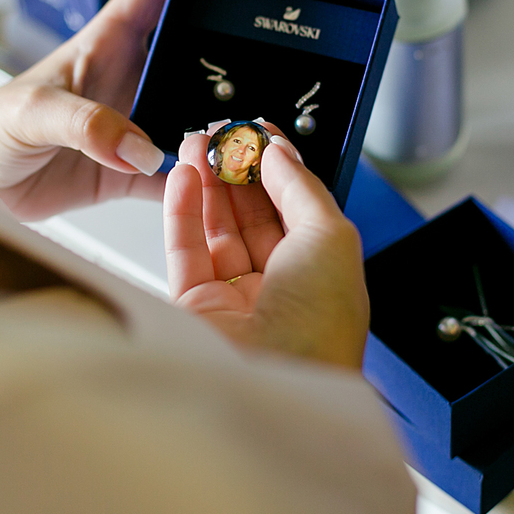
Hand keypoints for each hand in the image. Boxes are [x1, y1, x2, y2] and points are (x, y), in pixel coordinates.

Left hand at [0, 0, 244, 219]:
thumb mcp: (27, 112)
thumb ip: (82, 124)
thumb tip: (140, 147)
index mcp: (102, 45)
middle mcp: (127, 81)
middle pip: (191, 50)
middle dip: (231, 41)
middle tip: (275, 41)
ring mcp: (132, 126)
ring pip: (194, 114)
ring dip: (225, 120)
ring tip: (262, 124)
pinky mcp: (128, 172)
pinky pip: (177, 174)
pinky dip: (201, 179)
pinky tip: (227, 182)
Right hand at [163, 125, 369, 368]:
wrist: (280, 383)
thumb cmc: (321, 322)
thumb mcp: (331, 234)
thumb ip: (300, 186)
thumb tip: (278, 150)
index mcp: (322, 273)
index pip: (294, 209)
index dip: (276, 168)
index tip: (256, 130)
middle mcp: (280, 287)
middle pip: (252, 216)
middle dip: (235, 170)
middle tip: (220, 130)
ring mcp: (235, 299)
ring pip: (216, 229)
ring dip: (206, 182)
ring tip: (194, 141)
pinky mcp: (194, 309)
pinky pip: (185, 250)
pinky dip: (181, 210)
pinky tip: (182, 175)